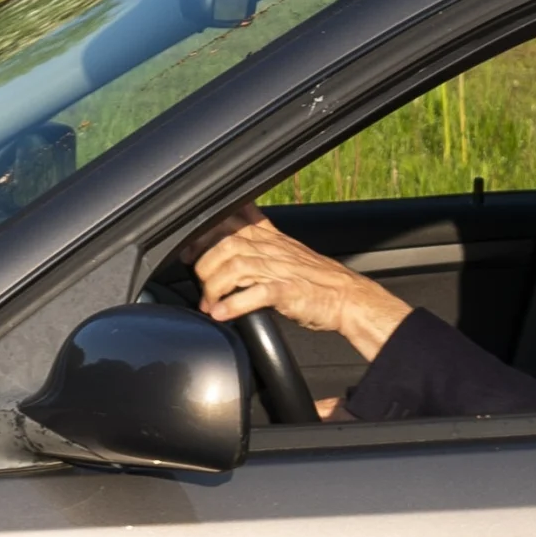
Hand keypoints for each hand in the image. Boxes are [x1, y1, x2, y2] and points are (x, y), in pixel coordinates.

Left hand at [191, 207, 414, 362]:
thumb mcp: (285, 250)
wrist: (348, 297)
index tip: (187, 250)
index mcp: (270, 238)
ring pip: (236, 265)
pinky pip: (257, 293)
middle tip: (196, 282)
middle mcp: (272, 249)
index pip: (230, 222)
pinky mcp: (289, 292)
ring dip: (215, 287)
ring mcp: (281, 269)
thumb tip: (228, 242)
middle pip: (226, 243)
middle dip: (204, 263)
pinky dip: (235, 304)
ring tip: (208, 304)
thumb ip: (259, 241)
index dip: (203, 234)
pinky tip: (222, 314)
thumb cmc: (315, 279)